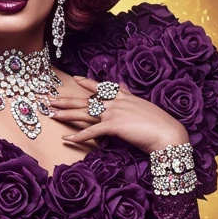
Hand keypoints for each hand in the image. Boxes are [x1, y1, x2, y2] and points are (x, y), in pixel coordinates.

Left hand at [49, 75, 189, 153]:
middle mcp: (117, 102)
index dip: (88, 83)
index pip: (102, 87)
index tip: (75, 79)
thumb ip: (133, 100)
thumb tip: (128, 91)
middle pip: (86, 100)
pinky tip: (67, 140)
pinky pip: (92, 132)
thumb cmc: (159, 124)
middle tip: (49, 98)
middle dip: (66, 99)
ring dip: (66, 114)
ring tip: (51, 114)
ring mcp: (114, 113)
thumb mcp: (145, 108)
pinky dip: (79, 137)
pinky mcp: (114, 126)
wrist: (169, 133)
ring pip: (85, 113)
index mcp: (124, 97)